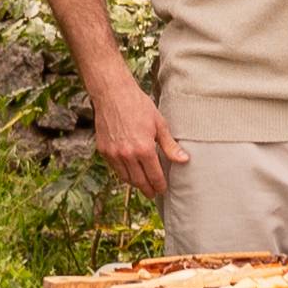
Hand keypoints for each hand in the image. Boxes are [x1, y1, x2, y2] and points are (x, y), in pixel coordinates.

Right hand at [91, 77, 177, 200]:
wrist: (113, 94)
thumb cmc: (139, 105)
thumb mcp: (159, 124)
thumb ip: (170, 145)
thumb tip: (184, 160)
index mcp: (144, 149)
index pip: (154, 176)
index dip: (160, 185)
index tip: (163, 190)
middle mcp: (127, 155)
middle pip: (139, 181)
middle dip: (148, 189)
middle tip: (153, 193)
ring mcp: (113, 154)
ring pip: (125, 178)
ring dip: (135, 184)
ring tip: (142, 185)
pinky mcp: (103, 150)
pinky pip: (114, 168)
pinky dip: (123, 173)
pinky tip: (129, 172)